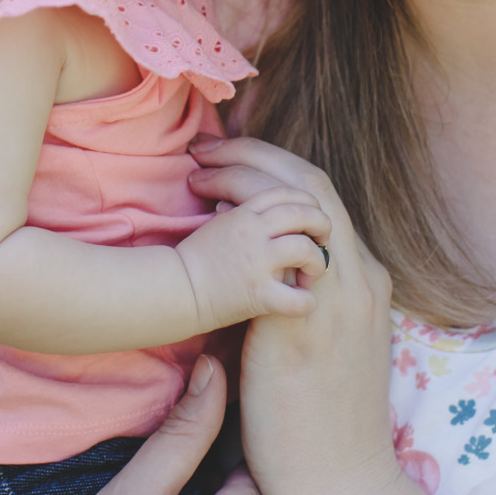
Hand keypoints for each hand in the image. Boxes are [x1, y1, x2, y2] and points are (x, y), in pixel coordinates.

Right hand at [176, 185, 331, 328]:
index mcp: (245, 213)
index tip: (309, 217)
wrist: (174, 290)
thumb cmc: (196, 261)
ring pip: (304, 247)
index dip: (306, 202)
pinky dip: (306, 302)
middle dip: (320, 224)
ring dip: (316, 260)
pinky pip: (297, 298)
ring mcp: (256, 262)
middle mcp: (253, 231)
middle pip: (303, 211)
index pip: (287, 191)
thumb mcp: (221, 224)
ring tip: (309, 274)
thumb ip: (244, 211)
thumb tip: (257, 203)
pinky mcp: (257, 294)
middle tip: (321, 240)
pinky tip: (303, 302)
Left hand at [189, 138, 410, 494]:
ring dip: (246, 172)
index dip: (272, 168)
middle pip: (312, 182)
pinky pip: (284, 241)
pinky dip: (249, 213)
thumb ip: (297, 306)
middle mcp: (361, 276)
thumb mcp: (320, 352)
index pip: (321, 198)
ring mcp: (341, 295)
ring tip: (200, 169)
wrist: (341, 489)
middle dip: (256, 155)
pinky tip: (211, 211)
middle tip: (205, 149)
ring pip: (301, 196)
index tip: (227, 162)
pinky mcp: (310, 318)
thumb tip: (249, 276)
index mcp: (365, 282)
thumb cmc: (320, 431)